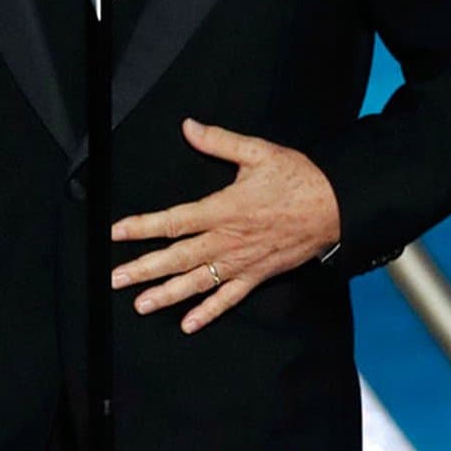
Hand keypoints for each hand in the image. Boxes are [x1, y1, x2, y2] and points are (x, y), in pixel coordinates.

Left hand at [110, 119, 340, 334]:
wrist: (335, 206)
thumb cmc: (297, 178)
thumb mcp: (258, 152)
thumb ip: (219, 142)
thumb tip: (188, 126)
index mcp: (222, 209)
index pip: (173, 221)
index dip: (142, 227)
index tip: (116, 232)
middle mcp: (227, 241)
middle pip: (177, 258)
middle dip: (143, 269)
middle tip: (115, 279)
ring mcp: (241, 262)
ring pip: (197, 283)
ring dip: (166, 295)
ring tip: (140, 305)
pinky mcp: (257, 275)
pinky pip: (229, 299)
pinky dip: (208, 312)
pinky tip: (187, 324)